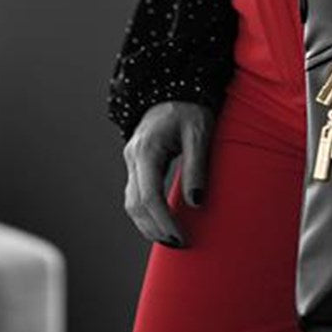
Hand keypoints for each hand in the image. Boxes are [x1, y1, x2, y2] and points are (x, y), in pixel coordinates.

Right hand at [122, 100, 215, 247]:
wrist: (175, 87)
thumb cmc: (191, 108)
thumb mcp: (200, 133)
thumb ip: (197, 166)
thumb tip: (196, 202)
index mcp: (147, 150)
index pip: (149, 196)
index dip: (163, 222)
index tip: (181, 238)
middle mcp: (133, 156)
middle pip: (135, 204)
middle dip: (154, 229)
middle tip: (180, 244)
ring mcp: (132, 160)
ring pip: (131, 202)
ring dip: (149, 224)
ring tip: (174, 238)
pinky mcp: (138, 163)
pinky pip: (136, 194)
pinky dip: (148, 212)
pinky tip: (165, 222)